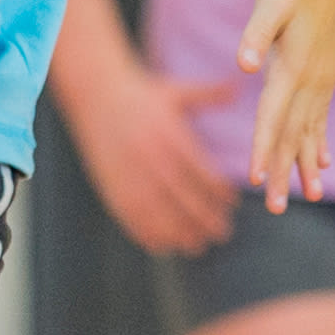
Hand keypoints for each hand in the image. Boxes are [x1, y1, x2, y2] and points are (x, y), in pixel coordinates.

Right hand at [72, 65, 237, 255]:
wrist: (93, 94)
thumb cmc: (140, 94)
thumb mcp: (176, 92)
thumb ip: (209, 95)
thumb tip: (241, 88)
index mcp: (170, 136)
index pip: (203, 173)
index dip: (220, 194)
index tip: (232, 204)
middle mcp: (151, 158)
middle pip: (185, 199)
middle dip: (207, 221)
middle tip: (224, 233)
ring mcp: (130, 175)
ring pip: (160, 214)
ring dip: (181, 234)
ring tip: (198, 246)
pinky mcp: (112, 186)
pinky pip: (132, 217)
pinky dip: (148, 235)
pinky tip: (163, 245)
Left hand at [234, 0, 334, 211]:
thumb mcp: (268, 3)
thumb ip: (255, 34)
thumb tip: (243, 62)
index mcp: (294, 67)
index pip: (273, 116)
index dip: (262, 148)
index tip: (254, 178)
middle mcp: (312, 80)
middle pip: (293, 134)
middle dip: (283, 172)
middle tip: (275, 208)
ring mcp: (322, 79)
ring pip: (310, 131)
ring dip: (305, 165)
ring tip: (310, 198)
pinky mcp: (324, 74)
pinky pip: (321, 117)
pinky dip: (319, 141)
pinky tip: (321, 162)